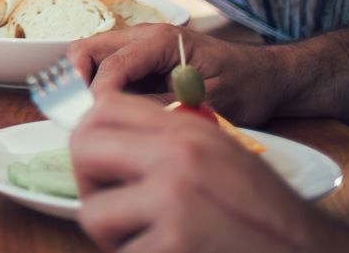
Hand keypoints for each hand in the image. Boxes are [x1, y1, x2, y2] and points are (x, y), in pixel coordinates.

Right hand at [68, 25, 287, 125]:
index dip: (100, 96)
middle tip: (87, 117)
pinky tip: (110, 113)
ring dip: (83, 85)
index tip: (101, 124)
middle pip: (85, 49)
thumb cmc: (246, 85)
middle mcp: (142, 36)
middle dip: (77, 82)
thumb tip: (124, 117)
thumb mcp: (210, 101)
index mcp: (159, 40)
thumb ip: (164, 105)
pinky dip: (97, 88)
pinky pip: (104, 69)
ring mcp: (138, 47)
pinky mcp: (139, 62)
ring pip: (89, 57)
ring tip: (96, 116)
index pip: (111, 64)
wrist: (267, 76)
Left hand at [69, 93, 348, 252]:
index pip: (103, 109)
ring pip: (94, 214)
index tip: (99, 165)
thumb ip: (166, 142)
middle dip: (90, 184)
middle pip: (82, 150)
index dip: (89, 137)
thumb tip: (98, 145)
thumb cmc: (266, 214)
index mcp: (187, 131)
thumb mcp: (221, 156)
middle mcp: (177, 159)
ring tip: (152, 239)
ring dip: (115, 235)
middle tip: (112, 208)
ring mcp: (174, 203)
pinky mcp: (174, 246)